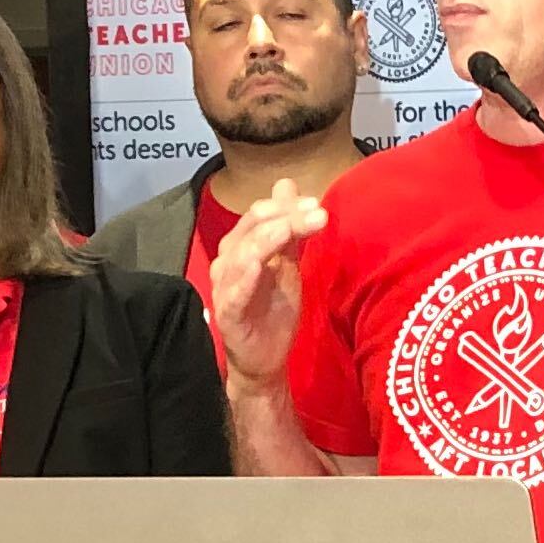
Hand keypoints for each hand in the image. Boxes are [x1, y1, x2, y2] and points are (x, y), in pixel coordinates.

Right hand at [204, 181, 326, 390]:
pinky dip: (245, 278)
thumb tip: (288, 184)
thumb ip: (289, 228)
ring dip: (266, 239)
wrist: (266, 358)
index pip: (259, 216)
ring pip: (241, 255)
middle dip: (284, 217)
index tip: (317, 203)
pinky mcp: (228, 314)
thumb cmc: (273, 309)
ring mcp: (226, 288)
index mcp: (241, 246)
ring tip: (289, 228)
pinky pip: (235, 293)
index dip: (286, 206)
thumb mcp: (288, 263)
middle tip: (316, 212)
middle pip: (252, 229)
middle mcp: (228, 262)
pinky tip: (260, 265)